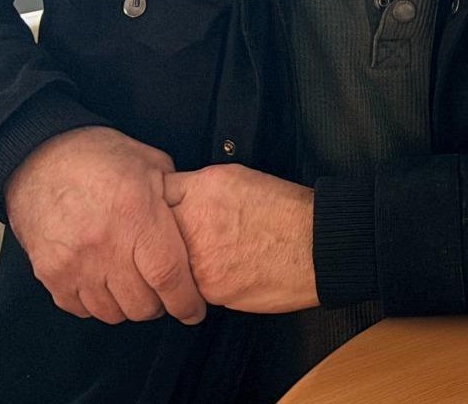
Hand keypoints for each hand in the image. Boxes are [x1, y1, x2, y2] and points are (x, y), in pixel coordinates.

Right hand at [3, 126, 205, 325]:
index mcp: (136, 213)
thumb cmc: (97, 157)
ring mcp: (75, 263)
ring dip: (128, 305)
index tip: (193, 309)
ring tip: (132, 283)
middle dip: (159, 304)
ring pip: (113, 313)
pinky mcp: (52, 275)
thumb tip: (194, 222)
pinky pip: (82, 310)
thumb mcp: (149, 163)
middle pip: (142, 304)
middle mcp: (106, 244)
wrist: (40, 159)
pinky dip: (97, 303)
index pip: (169, 276)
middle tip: (162, 290)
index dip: (186, 301)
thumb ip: (175, 196)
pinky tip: (104, 280)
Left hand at [164, 164, 318, 312]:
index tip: (157, 210)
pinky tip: (218, 272)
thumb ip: (200, 187)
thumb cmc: (285, 211)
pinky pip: (188, 286)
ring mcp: (198, 259)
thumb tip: (181, 196)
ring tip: (203, 256)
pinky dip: (196, 282)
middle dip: (158, 236)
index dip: (156, 204)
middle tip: (172, 240)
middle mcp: (194, 222)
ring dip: (176, 262)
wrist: (314, 246)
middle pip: (153, 231)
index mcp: (202, 189)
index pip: (156, 194)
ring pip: (166, 263)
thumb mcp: (237, 178)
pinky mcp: (208, 289)